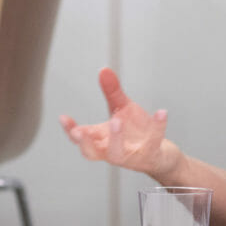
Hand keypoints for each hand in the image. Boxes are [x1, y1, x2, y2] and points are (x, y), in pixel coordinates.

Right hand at [59, 67, 173, 177]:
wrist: (161, 155)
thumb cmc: (136, 133)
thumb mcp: (122, 109)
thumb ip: (112, 91)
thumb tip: (103, 70)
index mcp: (101, 140)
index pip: (81, 137)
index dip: (70, 130)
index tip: (63, 118)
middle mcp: (112, 151)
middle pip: (91, 153)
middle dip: (84, 142)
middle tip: (79, 132)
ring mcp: (131, 155)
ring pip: (118, 154)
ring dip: (115, 139)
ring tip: (117, 120)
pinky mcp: (151, 155)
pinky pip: (153, 142)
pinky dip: (157, 127)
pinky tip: (162, 112)